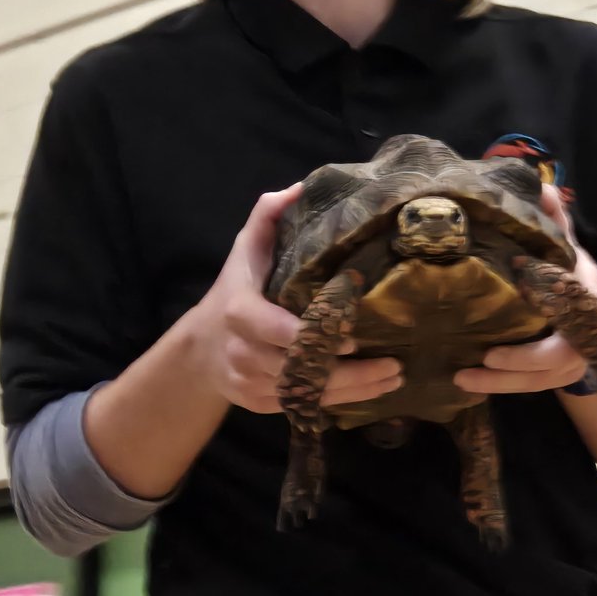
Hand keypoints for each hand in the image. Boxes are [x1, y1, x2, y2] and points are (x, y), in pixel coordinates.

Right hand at [190, 186, 402, 413]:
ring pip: (307, 393)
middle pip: (302, 369)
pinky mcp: (261, 405)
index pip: (281, 330)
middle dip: (350, 372)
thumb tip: (299, 190)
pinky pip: (304, 406)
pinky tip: (373, 391)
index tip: (353, 338)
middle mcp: (244, 353)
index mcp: (241, 313)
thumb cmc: (234, 289)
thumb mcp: (245, 250)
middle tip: (394, 365)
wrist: (202, 346)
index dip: (317, 337)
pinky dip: (338, 401)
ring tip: (393, 379)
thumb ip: (267, 217)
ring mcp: (252, 384)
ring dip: (354, 390)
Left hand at [454, 185, 596, 394]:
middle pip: (560, 356)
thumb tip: (542, 186)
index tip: (522, 300)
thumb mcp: (565, 248)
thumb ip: (554, 222)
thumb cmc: (570, 277)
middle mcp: (585, 333)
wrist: (593, 321)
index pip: (576, 305)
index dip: (555, 308)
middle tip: (485, 358)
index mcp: (586, 296)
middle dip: (522, 360)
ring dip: (502, 382)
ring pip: (541, 379)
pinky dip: (499, 387)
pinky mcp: (554, 377)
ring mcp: (573, 360)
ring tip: (462, 378)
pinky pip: (529, 387)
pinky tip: (468, 382)